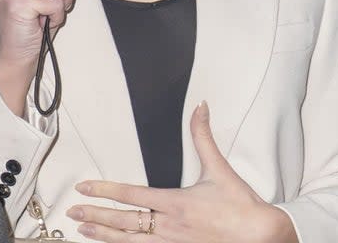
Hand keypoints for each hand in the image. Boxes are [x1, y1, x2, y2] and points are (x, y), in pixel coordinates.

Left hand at [66, 103, 297, 242]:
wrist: (264, 237)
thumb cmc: (242, 207)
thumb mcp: (219, 169)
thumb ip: (203, 137)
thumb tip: (200, 107)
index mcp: (175, 203)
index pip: (130, 194)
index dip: (104, 190)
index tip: (84, 187)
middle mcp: (170, 227)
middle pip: (123, 221)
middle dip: (95, 216)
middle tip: (72, 212)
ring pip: (130, 242)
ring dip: (104, 236)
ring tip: (83, 231)